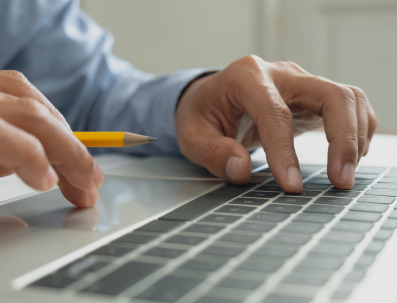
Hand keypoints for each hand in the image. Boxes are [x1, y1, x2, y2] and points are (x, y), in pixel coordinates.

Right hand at [0, 68, 103, 206]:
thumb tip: (35, 165)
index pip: (19, 96)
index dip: (57, 127)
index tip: (77, 161)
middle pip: (30, 105)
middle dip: (70, 145)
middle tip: (90, 180)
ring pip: (27, 114)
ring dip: (66, 151)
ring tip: (82, 184)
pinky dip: (31, 157)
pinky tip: (45, 181)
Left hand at [175, 55, 376, 191]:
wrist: (210, 98)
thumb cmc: (201, 115)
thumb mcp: (191, 136)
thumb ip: (213, 152)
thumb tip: (242, 169)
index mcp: (245, 77)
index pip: (274, 112)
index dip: (284, 151)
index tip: (291, 186)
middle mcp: (278, 73)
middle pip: (329, 94)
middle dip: (341, 138)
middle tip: (340, 180)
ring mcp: (299, 82)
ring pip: (346, 98)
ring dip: (354, 136)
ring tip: (344, 174)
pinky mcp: (310, 96)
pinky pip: (347, 106)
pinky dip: (356, 129)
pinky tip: (348, 156)